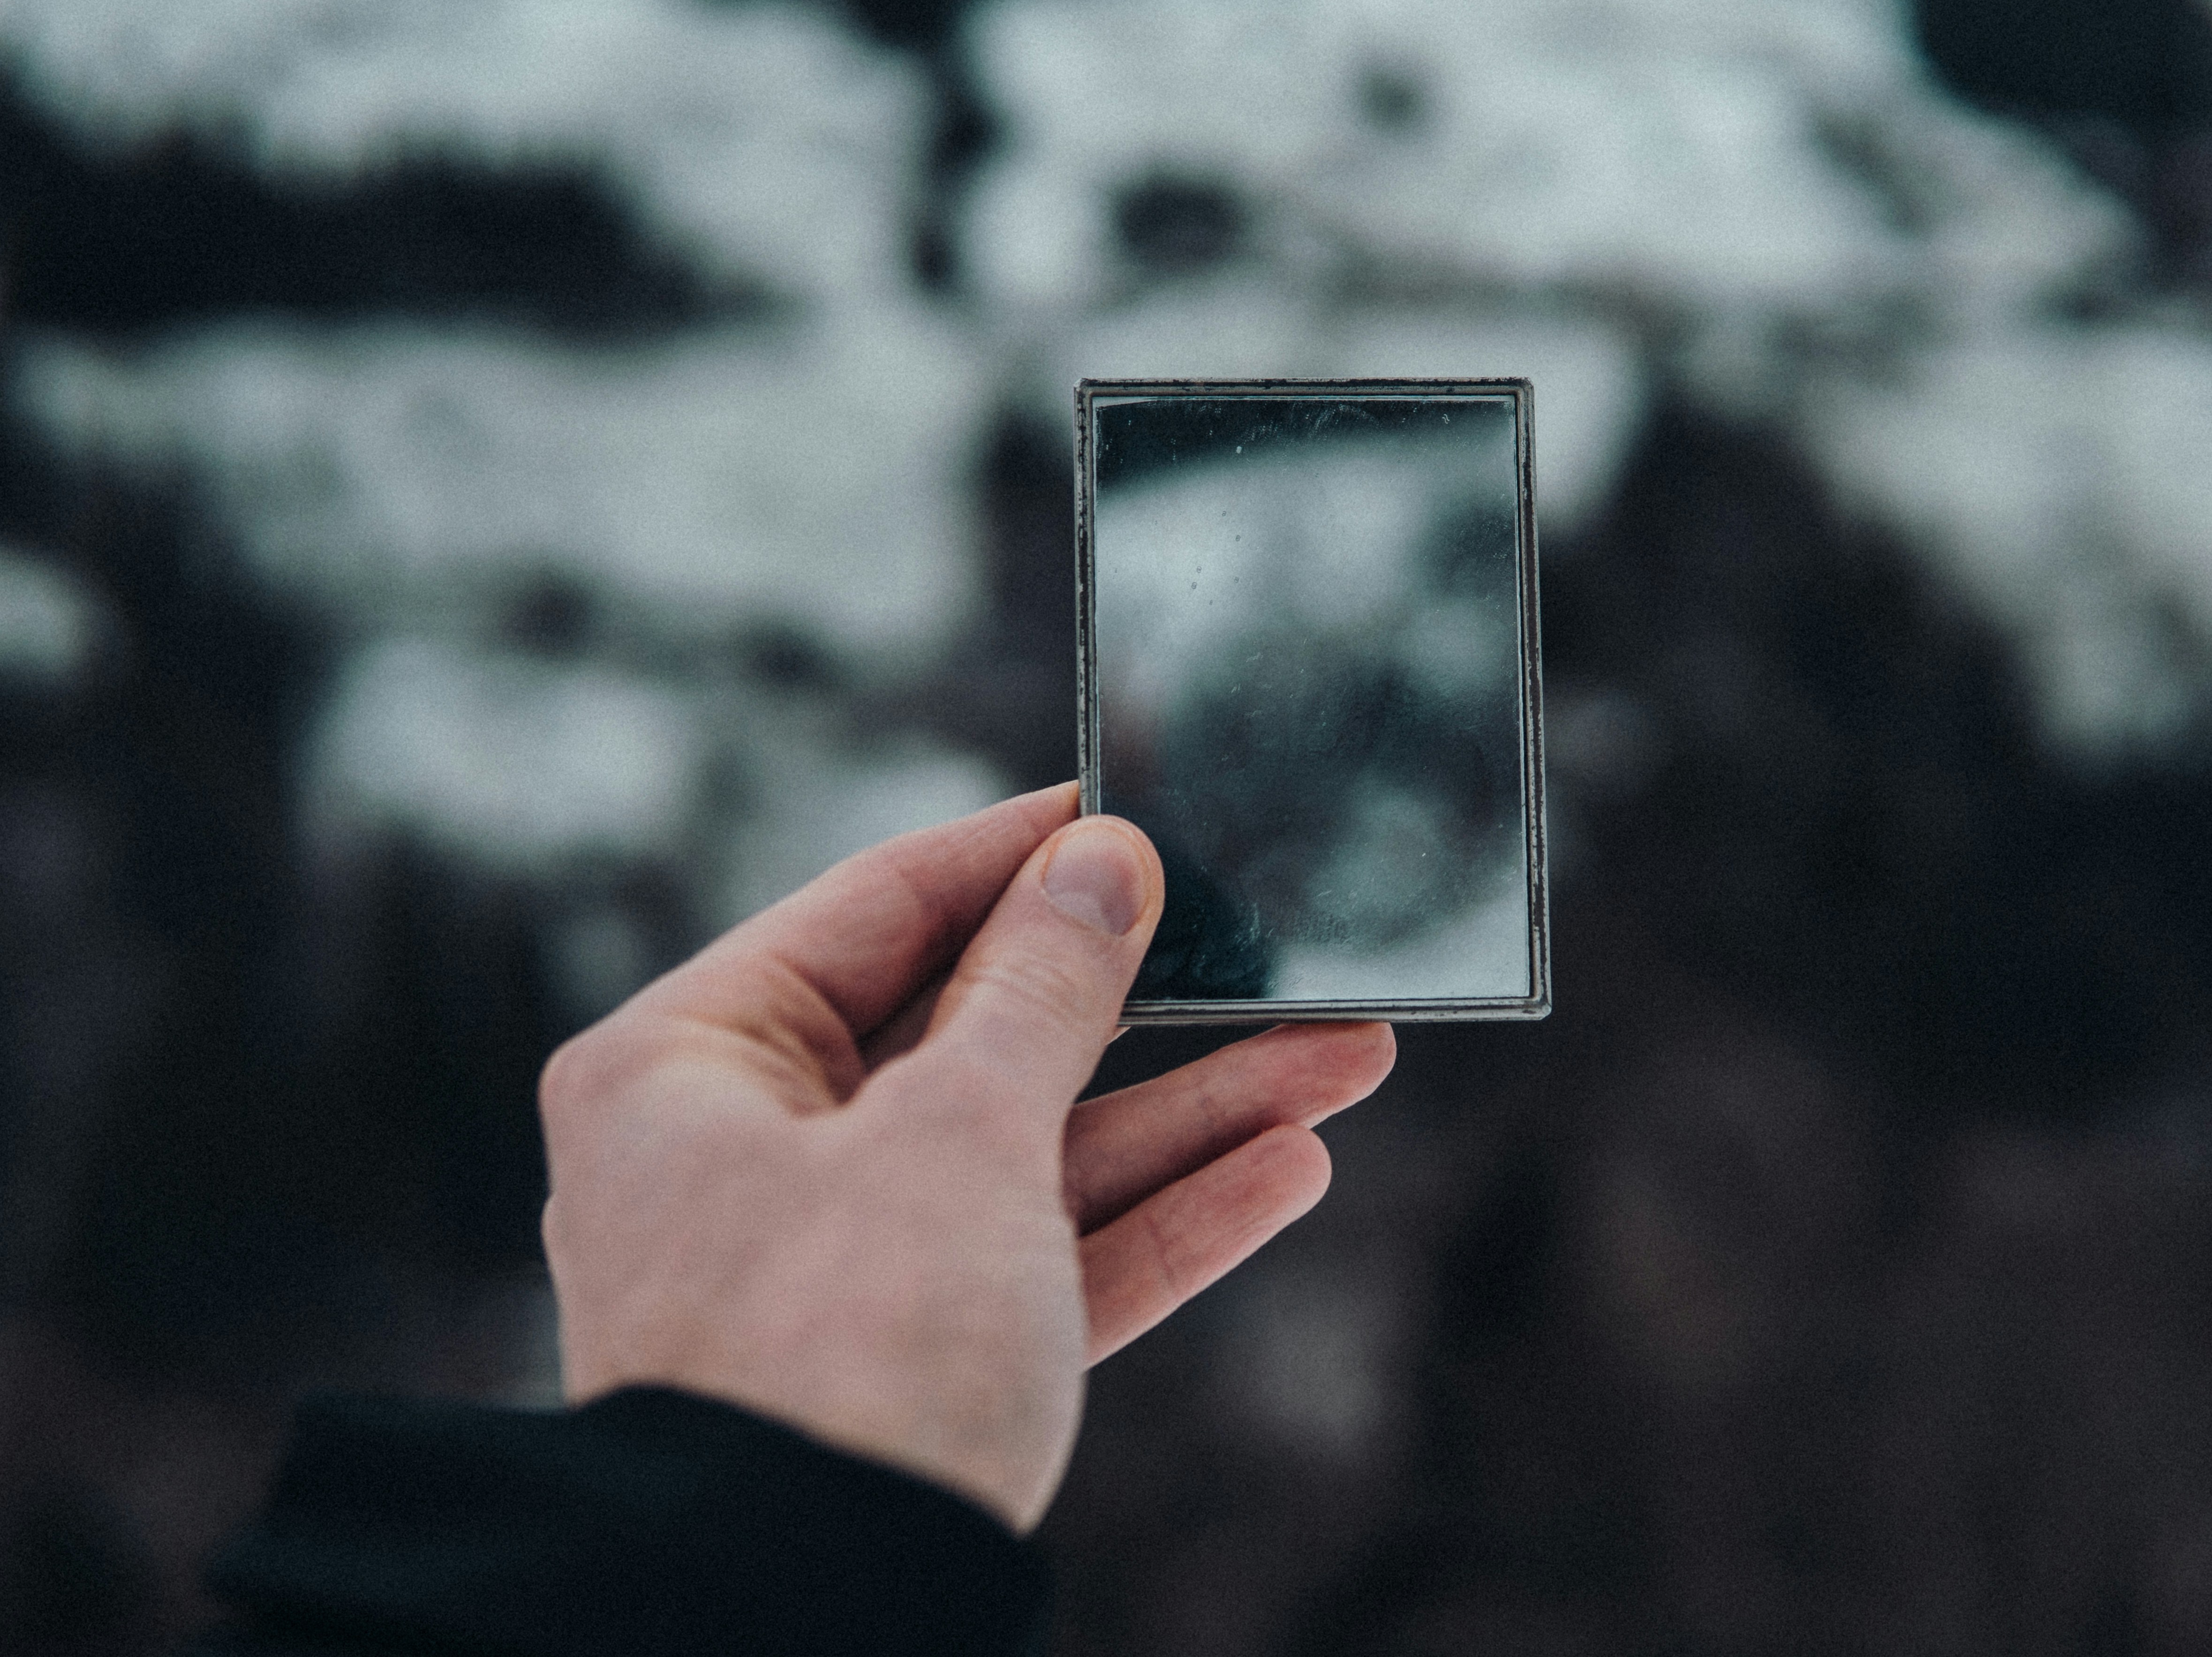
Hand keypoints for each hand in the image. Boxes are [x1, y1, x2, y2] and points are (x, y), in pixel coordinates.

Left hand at [538, 784, 1392, 1531]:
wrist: (801, 1624)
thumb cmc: (841, 1352)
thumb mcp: (957, 1133)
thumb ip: (1044, 990)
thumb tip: (1104, 859)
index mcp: (688, 1065)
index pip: (878, 909)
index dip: (1019, 854)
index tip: (1134, 812)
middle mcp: (747, 1156)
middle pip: (974, 1036)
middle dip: (1148, 1007)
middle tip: (1277, 949)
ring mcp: (831, 1267)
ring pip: (1034, 1154)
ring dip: (1193, 1113)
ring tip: (1347, 1058)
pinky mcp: (912, 1367)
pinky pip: (1045, 1262)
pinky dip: (1160, 1219)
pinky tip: (1288, 1166)